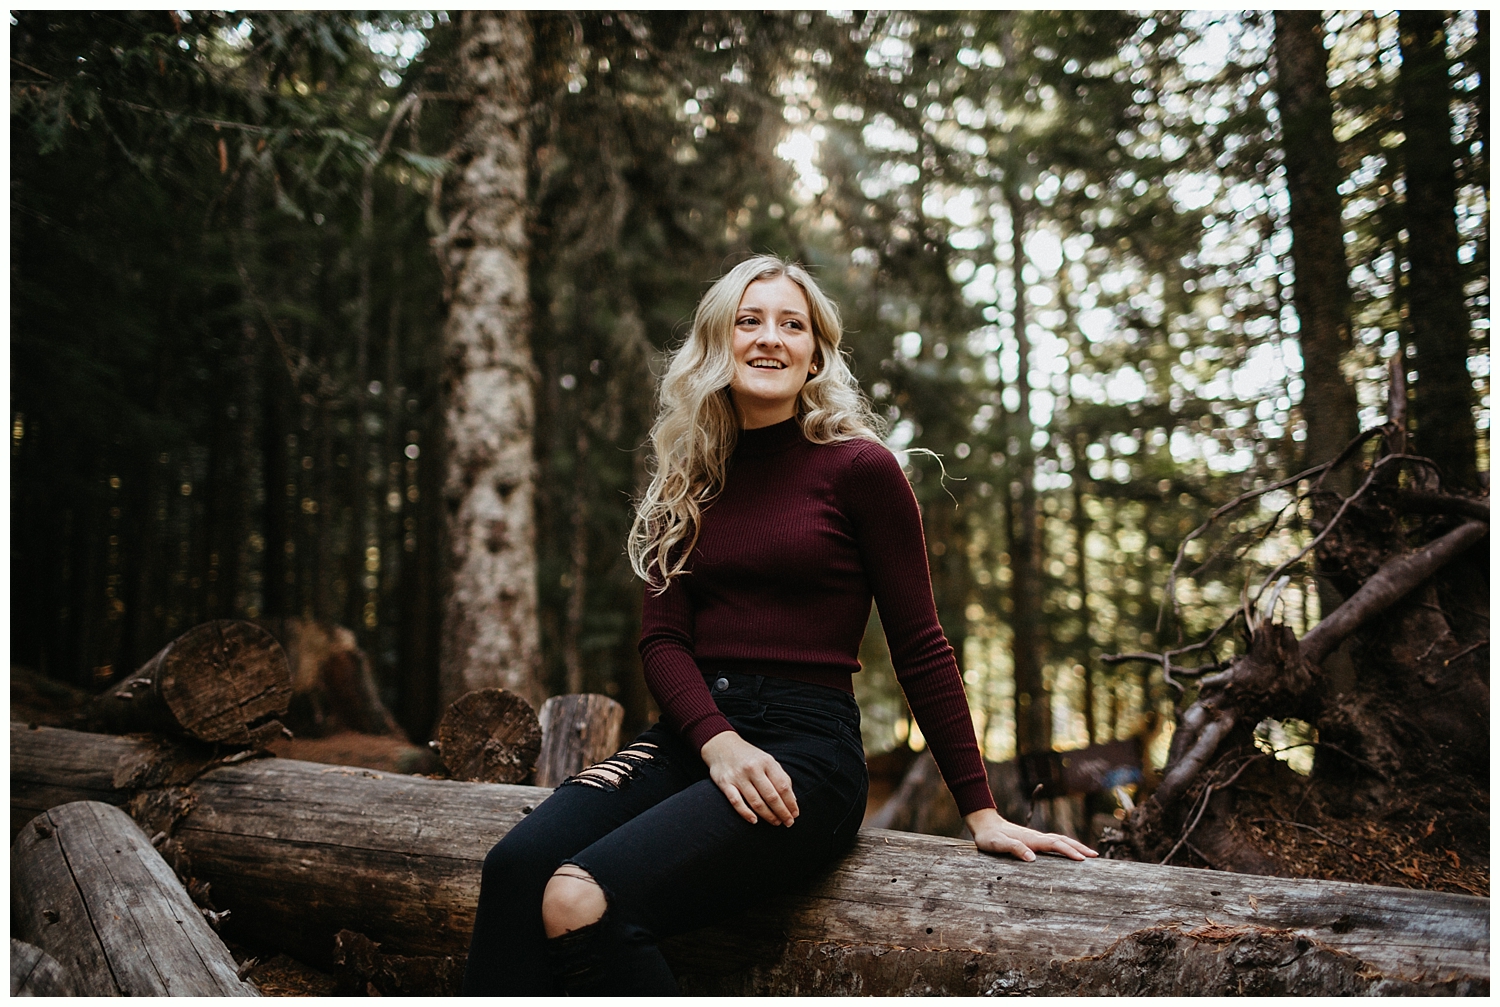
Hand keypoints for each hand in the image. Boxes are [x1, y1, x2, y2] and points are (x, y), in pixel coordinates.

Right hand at [700, 731, 798, 825]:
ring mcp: (738, 776)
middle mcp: (753, 768)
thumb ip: (781, 777)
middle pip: (771, 796)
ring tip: (775, 822)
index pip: (783, 786)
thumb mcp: (767, 761)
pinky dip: (746, 813)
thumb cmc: (749, 756)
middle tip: (788, 822)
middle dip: (782, 812)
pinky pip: (736, 802)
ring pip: (756, 801)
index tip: (795, 814)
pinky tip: (754, 820)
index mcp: (766, 762)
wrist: (721, 745)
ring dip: (768, 815)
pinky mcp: (725, 783)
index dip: (791, 802)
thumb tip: (793, 800)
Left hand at [963, 808, 1097, 861]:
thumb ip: (1014, 849)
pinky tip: (1068, 851)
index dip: (1069, 851)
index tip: (1083, 859)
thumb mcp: (998, 844)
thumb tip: (1032, 859)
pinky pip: (1053, 843)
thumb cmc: (990, 837)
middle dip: (1079, 848)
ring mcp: (1035, 838)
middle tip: (1095, 856)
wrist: (985, 824)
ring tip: (1088, 854)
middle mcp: (1036, 837)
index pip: (1055, 845)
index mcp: (1031, 839)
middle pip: (1062, 840)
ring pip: (1059, 840)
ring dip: (1074, 846)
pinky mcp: (1033, 840)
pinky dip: (1065, 846)